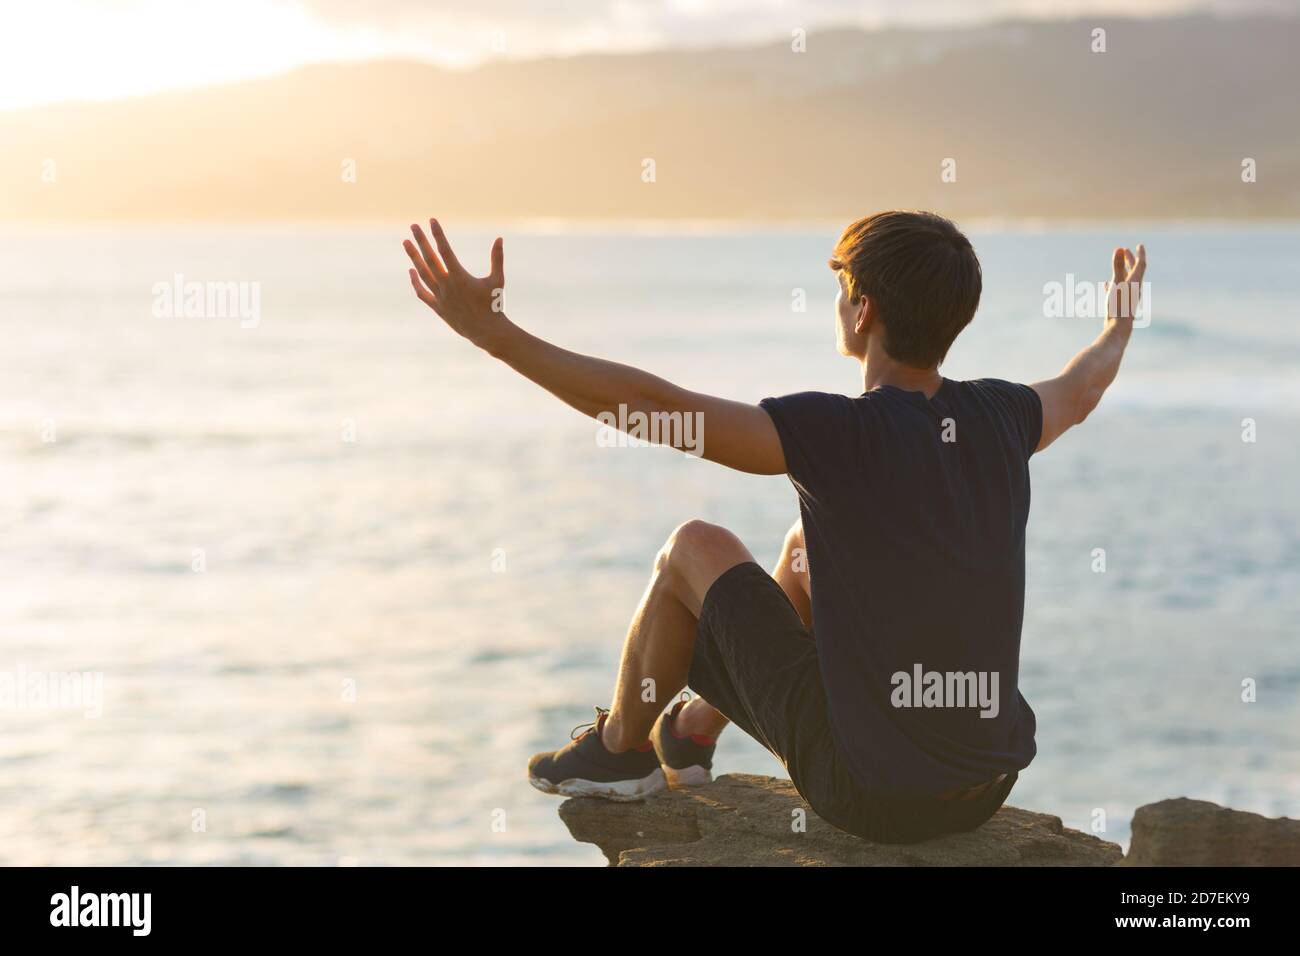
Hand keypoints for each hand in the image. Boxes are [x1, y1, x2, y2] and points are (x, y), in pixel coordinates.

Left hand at [403, 219, 507, 351]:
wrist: (487, 332)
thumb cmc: (494, 305)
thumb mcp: (497, 280)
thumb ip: (497, 258)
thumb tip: (499, 238)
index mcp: (460, 277)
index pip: (445, 250)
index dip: (438, 235)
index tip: (432, 221)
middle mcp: (446, 285)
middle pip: (429, 259)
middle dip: (421, 241)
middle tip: (413, 226)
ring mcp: (440, 297)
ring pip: (422, 273)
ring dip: (413, 257)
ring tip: (405, 242)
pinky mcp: (438, 307)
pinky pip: (422, 292)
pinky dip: (415, 281)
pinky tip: (411, 270)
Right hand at [1105, 243, 1146, 323]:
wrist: (1118, 327)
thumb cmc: (1118, 305)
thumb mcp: (1117, 283)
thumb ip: (1118, 266)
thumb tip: (1119, 249)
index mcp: (1136, 282)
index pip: (1141, 264)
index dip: (1140, 254)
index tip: (1139, 245)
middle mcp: (1134, 289)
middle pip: (1134, 271)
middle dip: (1130, 260)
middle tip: (1125, 251)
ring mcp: (1128, 297)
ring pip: (1126, 281)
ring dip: (1122, 271)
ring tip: (1116, 265)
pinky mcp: (1120, 304)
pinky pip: (1118, 291)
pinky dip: (1114, 284)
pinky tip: (1106, 284)